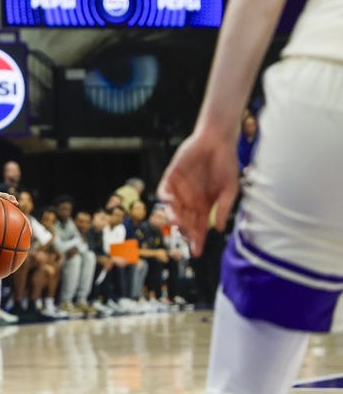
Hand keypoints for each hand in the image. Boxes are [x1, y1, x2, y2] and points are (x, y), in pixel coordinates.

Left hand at [158, 128, 238, 256]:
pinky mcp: (171, 177)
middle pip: (185, 222)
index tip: (197, 252)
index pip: (199, 228)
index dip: (198, 240)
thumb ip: (223, 208)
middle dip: (185, 232)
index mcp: (205, 206)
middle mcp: (191, 201)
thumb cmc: (226, 164)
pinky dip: (165, 198)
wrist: (218, 141)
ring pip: (172, 210)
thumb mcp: (229, 189)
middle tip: (188, 237)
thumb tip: (220, 229)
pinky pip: (164, 191)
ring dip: (174, 217)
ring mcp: (180, 190)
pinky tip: (170, 203)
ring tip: (178, 223)